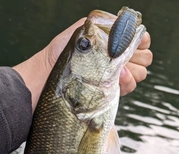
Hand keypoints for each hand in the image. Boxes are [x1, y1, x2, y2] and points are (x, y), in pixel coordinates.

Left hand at [13, 18, 152, 111]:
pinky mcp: (106, 95)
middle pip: (142, 59)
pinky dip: (126, 83)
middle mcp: (111, 62)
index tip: (135, 43)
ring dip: (132, 72)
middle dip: (137, 58)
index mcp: (108, 46)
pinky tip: (119, 80)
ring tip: (120, 72)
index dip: (139, 41)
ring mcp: (110, 80)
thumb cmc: (59, 56)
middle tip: (126, 59)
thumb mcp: (81, 32)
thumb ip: (101, 26)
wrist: (45, 80)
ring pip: (138, 75)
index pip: (137, 41)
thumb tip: (124, 25)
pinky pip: (127, 89)